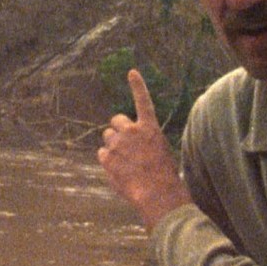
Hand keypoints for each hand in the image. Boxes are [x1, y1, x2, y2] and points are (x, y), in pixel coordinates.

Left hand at [98, 69, 191, 230]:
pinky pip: (102, 153)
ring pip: (107, 136)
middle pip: (116, 120)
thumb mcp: (161, 151)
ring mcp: (118, 143)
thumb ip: (146, 141)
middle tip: (125, 145)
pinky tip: (119, 171)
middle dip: (118, 129)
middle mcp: (132, 130)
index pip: (143, 101)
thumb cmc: (164, 176)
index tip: (131, 72)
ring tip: (125, 161)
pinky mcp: (107, 156)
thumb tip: (135, 145)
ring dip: (113, 144)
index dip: (137, 85)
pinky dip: (108, 160)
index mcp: (150, 128)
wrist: (157, 193)